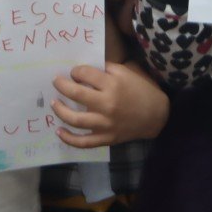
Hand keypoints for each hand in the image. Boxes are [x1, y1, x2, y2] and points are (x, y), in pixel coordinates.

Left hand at [52, 62, 168, 146]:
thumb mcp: (127, 72)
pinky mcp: (106, 138)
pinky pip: (84, 142)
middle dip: (61, 85)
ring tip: (54, 103)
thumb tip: (84, 70)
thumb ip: (106, 69)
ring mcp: (105, 124)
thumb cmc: (142, 90)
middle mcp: (107, 104)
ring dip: (60, 110)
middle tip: (55, 81)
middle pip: (76, 94)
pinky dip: (69, 138)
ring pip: (75, 119)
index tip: (74, 73)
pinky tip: (59, 131)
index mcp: (113, 85)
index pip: (84, 74)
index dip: (76, 71)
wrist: (158, 116)